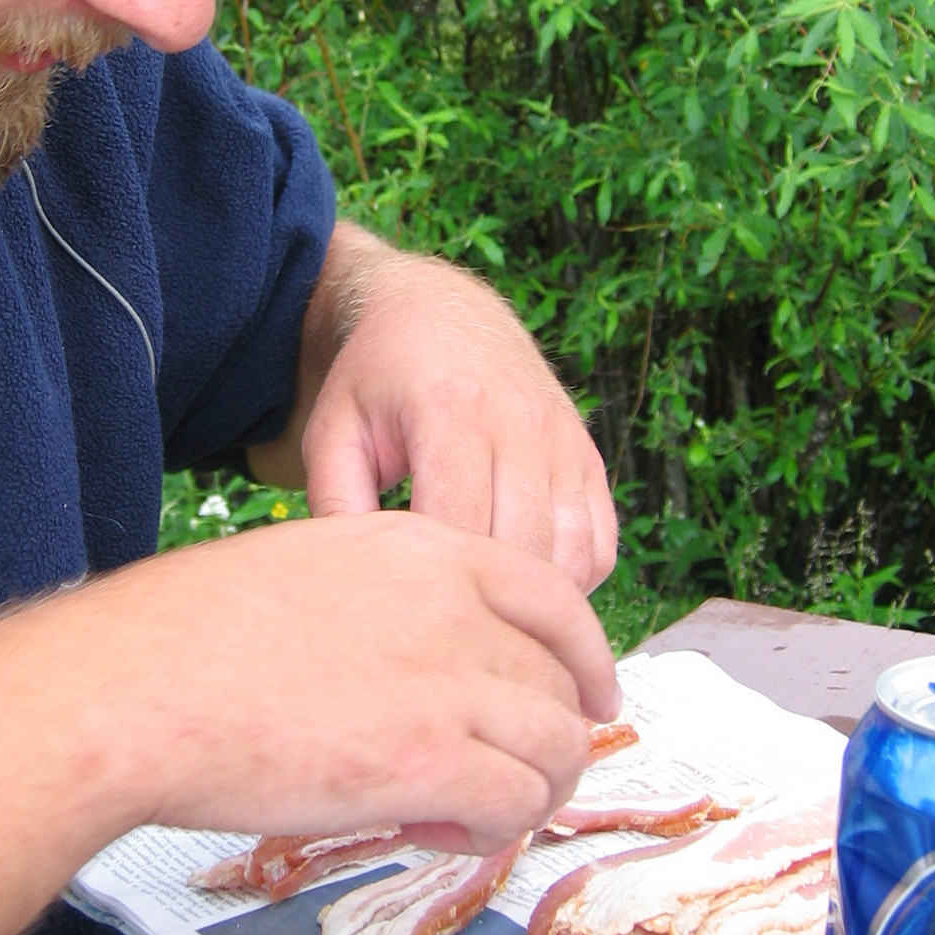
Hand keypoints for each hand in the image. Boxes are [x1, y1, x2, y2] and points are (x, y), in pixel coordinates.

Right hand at [66, 508, 619, 851]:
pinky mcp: (427, 763)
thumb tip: (410, 660)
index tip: (590, 697)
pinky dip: (490, 831)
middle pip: (562, 681)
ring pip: (557, 748)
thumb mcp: (306, 569)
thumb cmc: (187, 636)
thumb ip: (383, 602)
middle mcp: (451, 607)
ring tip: (465, 812)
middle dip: (546, 739)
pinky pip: (515, 805)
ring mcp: (446, 682)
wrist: (135, 685)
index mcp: (422, 551)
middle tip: (502, 776)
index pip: (556, 595)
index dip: (587, 655)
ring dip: (526, 792)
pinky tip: (435, 828)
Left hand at [278, 226, 618, 595]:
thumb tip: (356, 583)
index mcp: (451, 409)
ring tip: (484, 607)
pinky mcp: (587, 456)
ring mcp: (562, 440)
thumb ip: (335, 502)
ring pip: (572, 555)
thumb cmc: (378, 380)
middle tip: (444, 620)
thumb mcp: (334, 429)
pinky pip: (600, 546)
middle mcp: (520, 421)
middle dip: (483, 595)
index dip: (436, 578)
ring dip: (531, 596)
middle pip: (522, 549)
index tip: (407, 601)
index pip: (460, 523)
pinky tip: (521, 583)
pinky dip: (570, 582)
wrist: (440, 314)